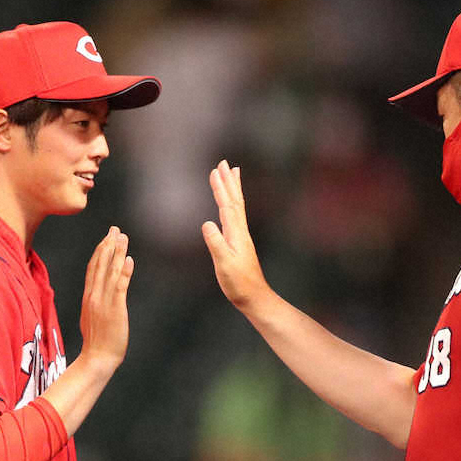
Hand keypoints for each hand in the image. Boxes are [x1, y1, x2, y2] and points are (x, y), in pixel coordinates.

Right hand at [79, 227, 133, 369]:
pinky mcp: (114, 309)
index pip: (93, 268)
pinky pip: (119, 287)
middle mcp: (94, 296)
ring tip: (123, 237)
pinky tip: (129, 259)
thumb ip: (95, 304)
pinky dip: (124, 272)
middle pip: (100, 264)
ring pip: (110, 271)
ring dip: (117, 253)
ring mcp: (103, 302)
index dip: (100, 251)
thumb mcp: (92, 318)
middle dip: (108, 245)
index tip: (106, 237)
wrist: (97, 358)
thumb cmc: (97, 343)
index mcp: (88, 297)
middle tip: (115, 229)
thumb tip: (98, 297)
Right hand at [201, 160, 269, 310]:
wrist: (254, 297)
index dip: (221, 188)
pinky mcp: (240, 243)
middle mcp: (240, 231)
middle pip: (234, 200)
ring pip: (237, 206)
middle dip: (228, 181)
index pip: (227, 205)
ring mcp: (241, 236)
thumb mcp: (224, 263)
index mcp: (236, 233)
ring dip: (233, 189)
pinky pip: (235, 217)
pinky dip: (233, 205)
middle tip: (224, 163)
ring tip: (232, 174)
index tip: (215, 170)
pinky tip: (229, 205)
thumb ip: (215, 243)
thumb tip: (207, 223)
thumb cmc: (239, 283)